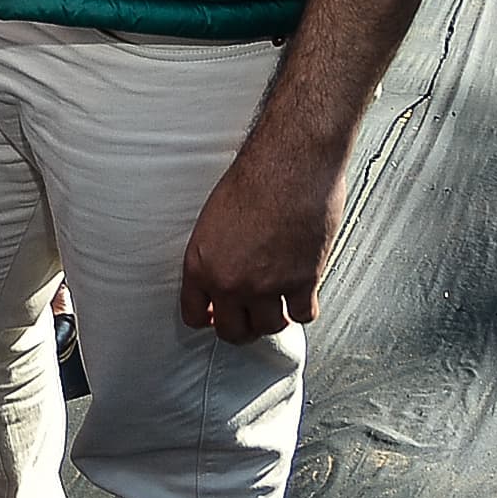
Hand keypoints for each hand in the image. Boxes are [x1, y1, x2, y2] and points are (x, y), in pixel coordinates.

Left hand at [178, 128, 353, 341]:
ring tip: (277, 306)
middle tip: (250, 316)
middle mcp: (230, 281)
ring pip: (268, 328)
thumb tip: (223, 271)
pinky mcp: (301, 282)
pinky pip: (302, 315)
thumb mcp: (213, 218)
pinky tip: (302, 295)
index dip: (207, 319)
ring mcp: (266, 286)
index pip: (193, 314)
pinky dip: (303, 307)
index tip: (217, 317)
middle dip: (241, 327)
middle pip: (232, 331)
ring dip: (274, 319)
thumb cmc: (254, 179)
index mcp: (201, 264)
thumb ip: (215, 252)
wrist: (289, 166)